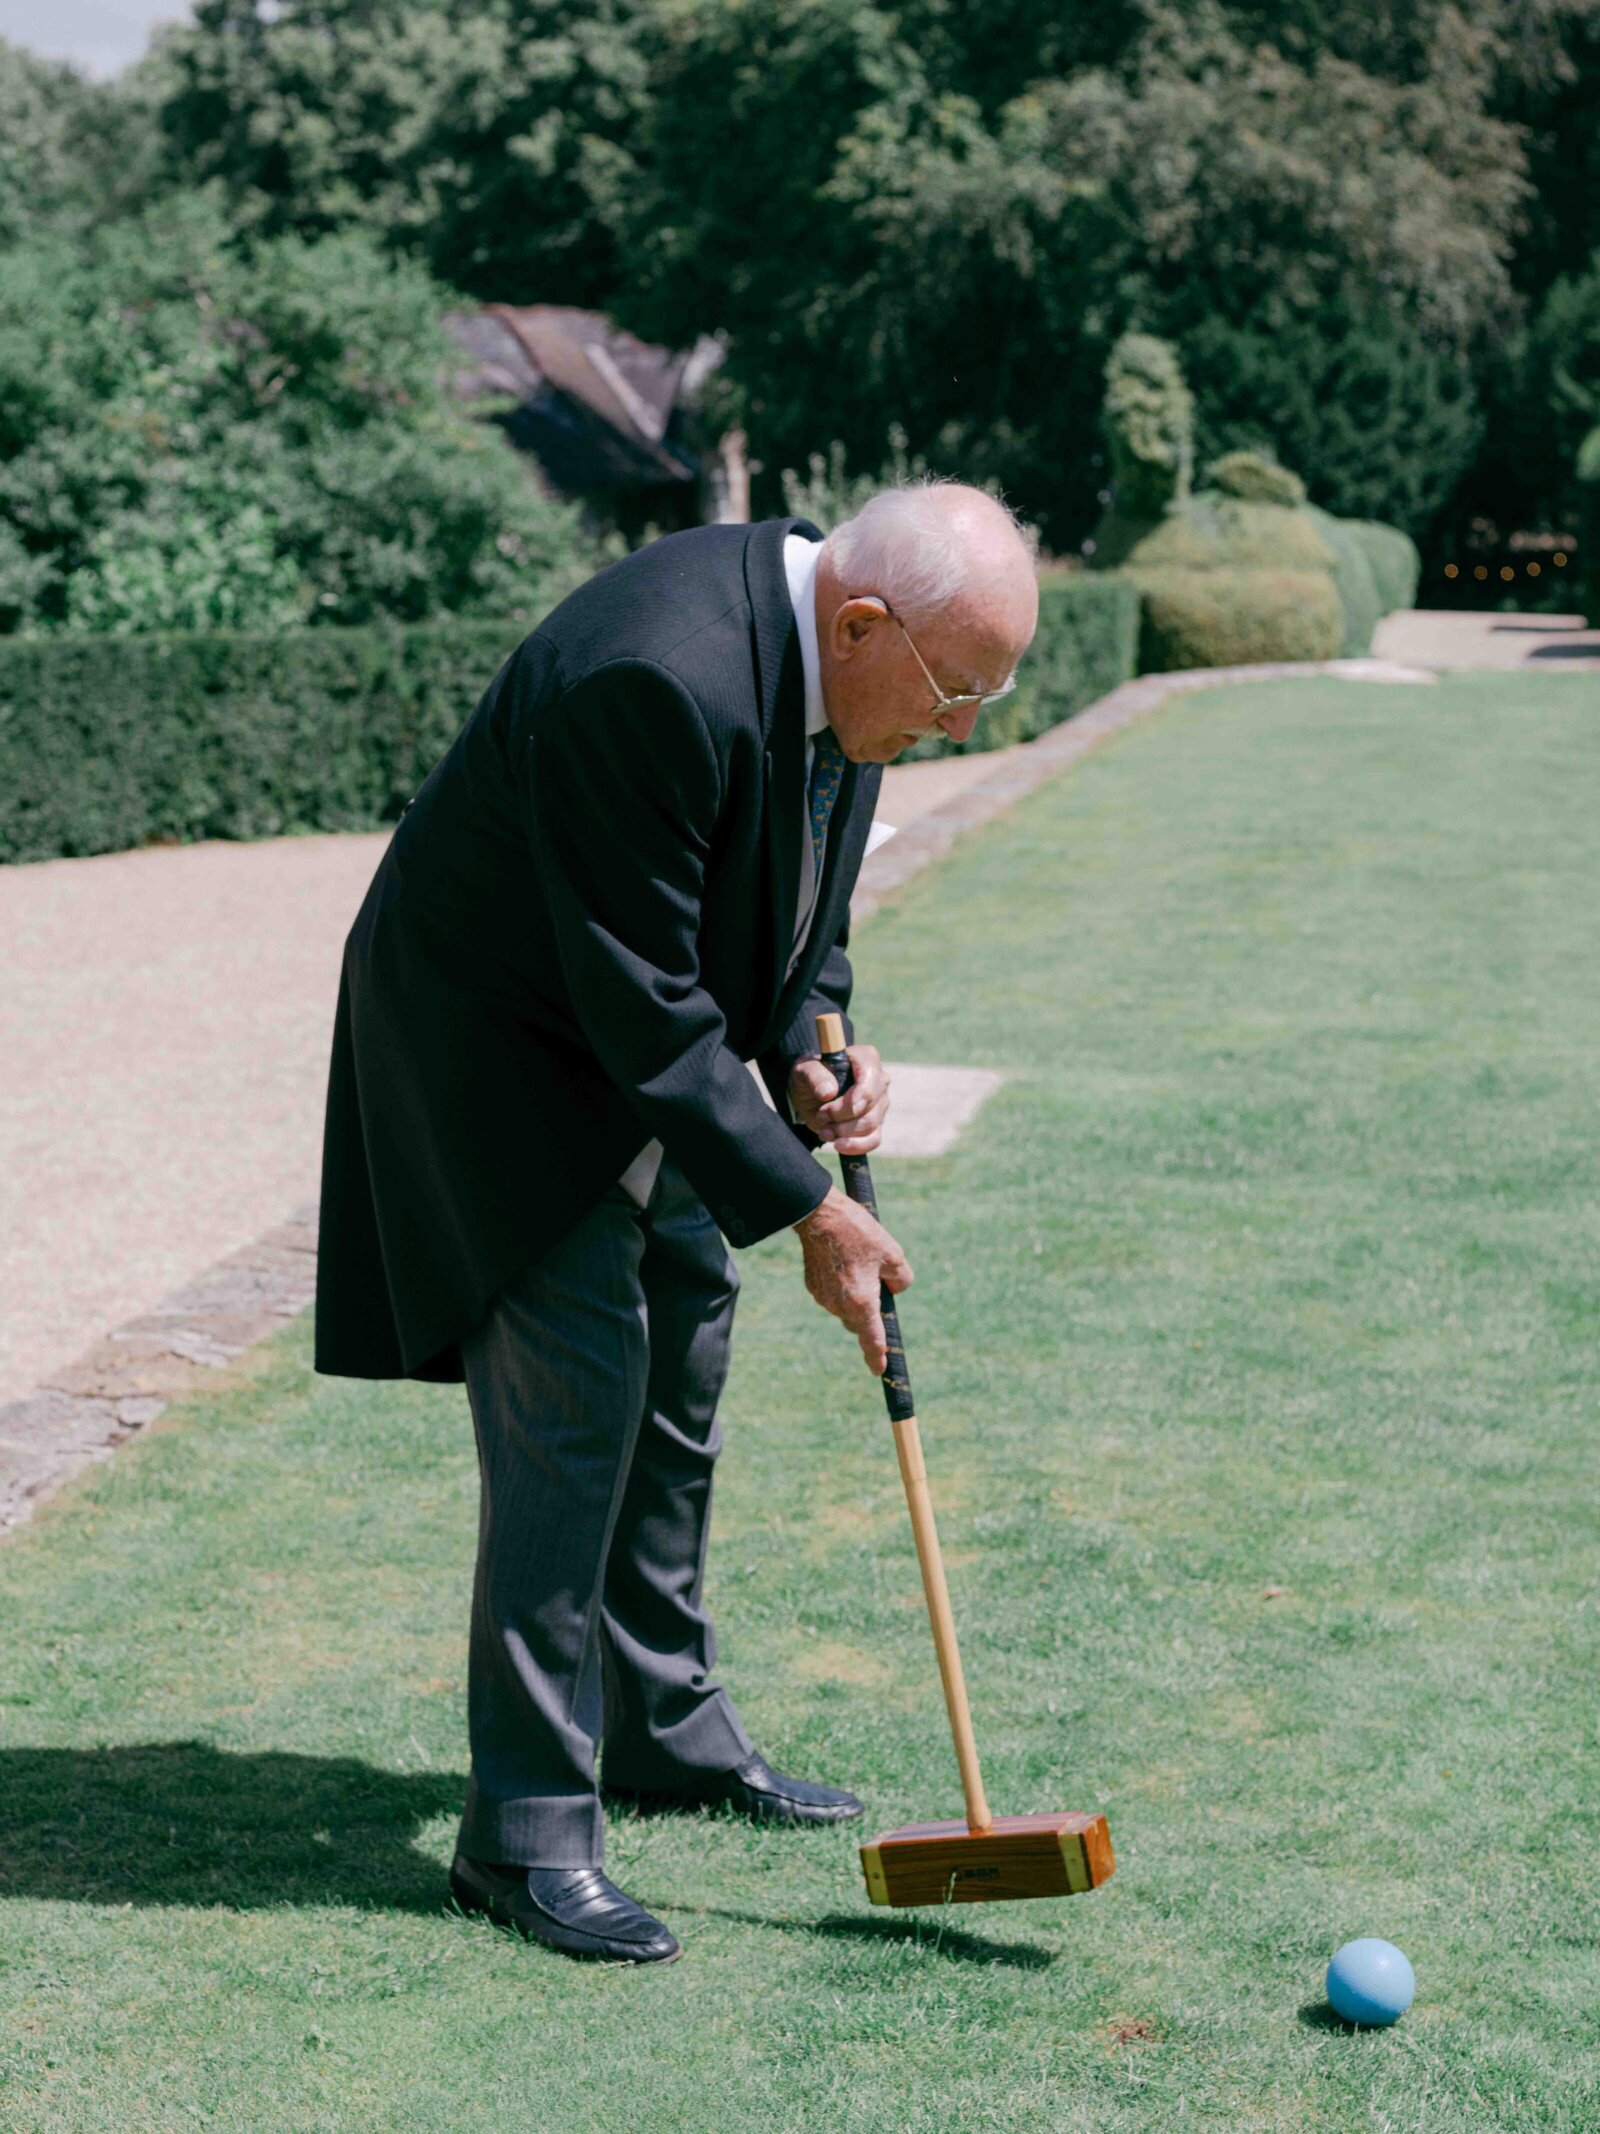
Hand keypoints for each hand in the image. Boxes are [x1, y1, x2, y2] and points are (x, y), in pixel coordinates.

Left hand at [788, 1044, 890, 1155]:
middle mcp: (879, 1080)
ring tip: (823, 1130)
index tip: (833, 1106)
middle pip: (870, 1104)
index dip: (858, 1094)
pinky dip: (856, 1146)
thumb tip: (828, 1092)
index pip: (871, 1077)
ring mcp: (880, 1103)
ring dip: (843, 1131)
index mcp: (865, 1058)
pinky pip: (874, 1139)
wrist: (810, 1094)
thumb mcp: (804, 1070)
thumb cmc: (810, 1076)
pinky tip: (838, 1144)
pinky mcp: (876, 1124)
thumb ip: (814, 1075)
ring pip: (871, 1123)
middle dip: (841, 1115)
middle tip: (820, 1115)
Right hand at [793, 1185, 912, 1374]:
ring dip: (856, 1296)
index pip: (872, 1339)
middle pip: (861, 1322)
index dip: (877, 1357)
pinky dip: (842, 1287)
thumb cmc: (858, 1233)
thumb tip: (895, 1290)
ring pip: (846, 1308)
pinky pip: (833, 1295)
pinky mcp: (812, 1286)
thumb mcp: (893, 1254)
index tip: (880, 1371)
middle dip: (871, 1313)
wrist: (818, 1215)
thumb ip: (901, 1280)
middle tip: (879, 1283)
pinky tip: (843, 1261)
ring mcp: (823, 1297)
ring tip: (859, 1262)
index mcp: (862, 1302)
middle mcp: (839, 1305)